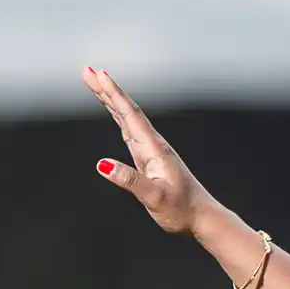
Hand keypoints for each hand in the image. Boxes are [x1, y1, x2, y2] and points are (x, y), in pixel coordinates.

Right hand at [82, 66, 214, 236]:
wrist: (202, 218)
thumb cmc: (181, 211)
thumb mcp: (154, 198)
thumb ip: (130, 181)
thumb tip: (103, 165)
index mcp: (155, 150)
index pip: (131, 116)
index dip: (114, 94)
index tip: (99, 73)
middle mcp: (153, 145)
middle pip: (127, 111)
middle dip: (106, 90)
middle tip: (86, 70)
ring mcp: (151, 151)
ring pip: (127, 118)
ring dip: (110, 99)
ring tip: (94, 81)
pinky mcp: (149, 159)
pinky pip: (129, 130)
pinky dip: (118, 115)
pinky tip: (113, 110)